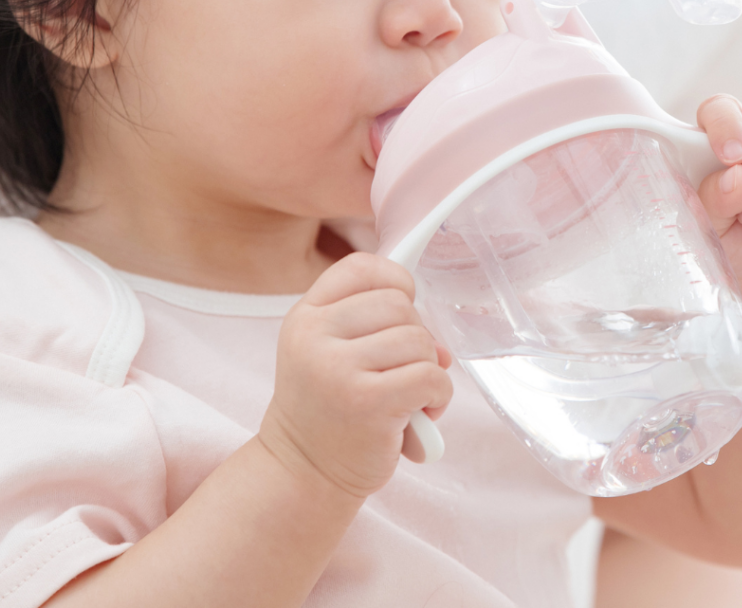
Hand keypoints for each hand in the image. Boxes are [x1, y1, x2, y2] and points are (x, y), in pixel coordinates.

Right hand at [257, 253, 452, 499]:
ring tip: (410, 396)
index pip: (361, 267)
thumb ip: (376, 330)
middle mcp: (315, 336)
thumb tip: (439, 342)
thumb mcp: (331, 354)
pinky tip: (422, 412)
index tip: (402, 305)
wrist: (302, 474)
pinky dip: (439, 394)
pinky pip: (430, 376)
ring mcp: (338, 369)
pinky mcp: (367, 402)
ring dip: (428, 369)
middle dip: (415, 336)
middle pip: (398, 304)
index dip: (394, 280)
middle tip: (402, 369)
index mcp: (305, 316)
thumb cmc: (328, 410)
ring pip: (418, 340)